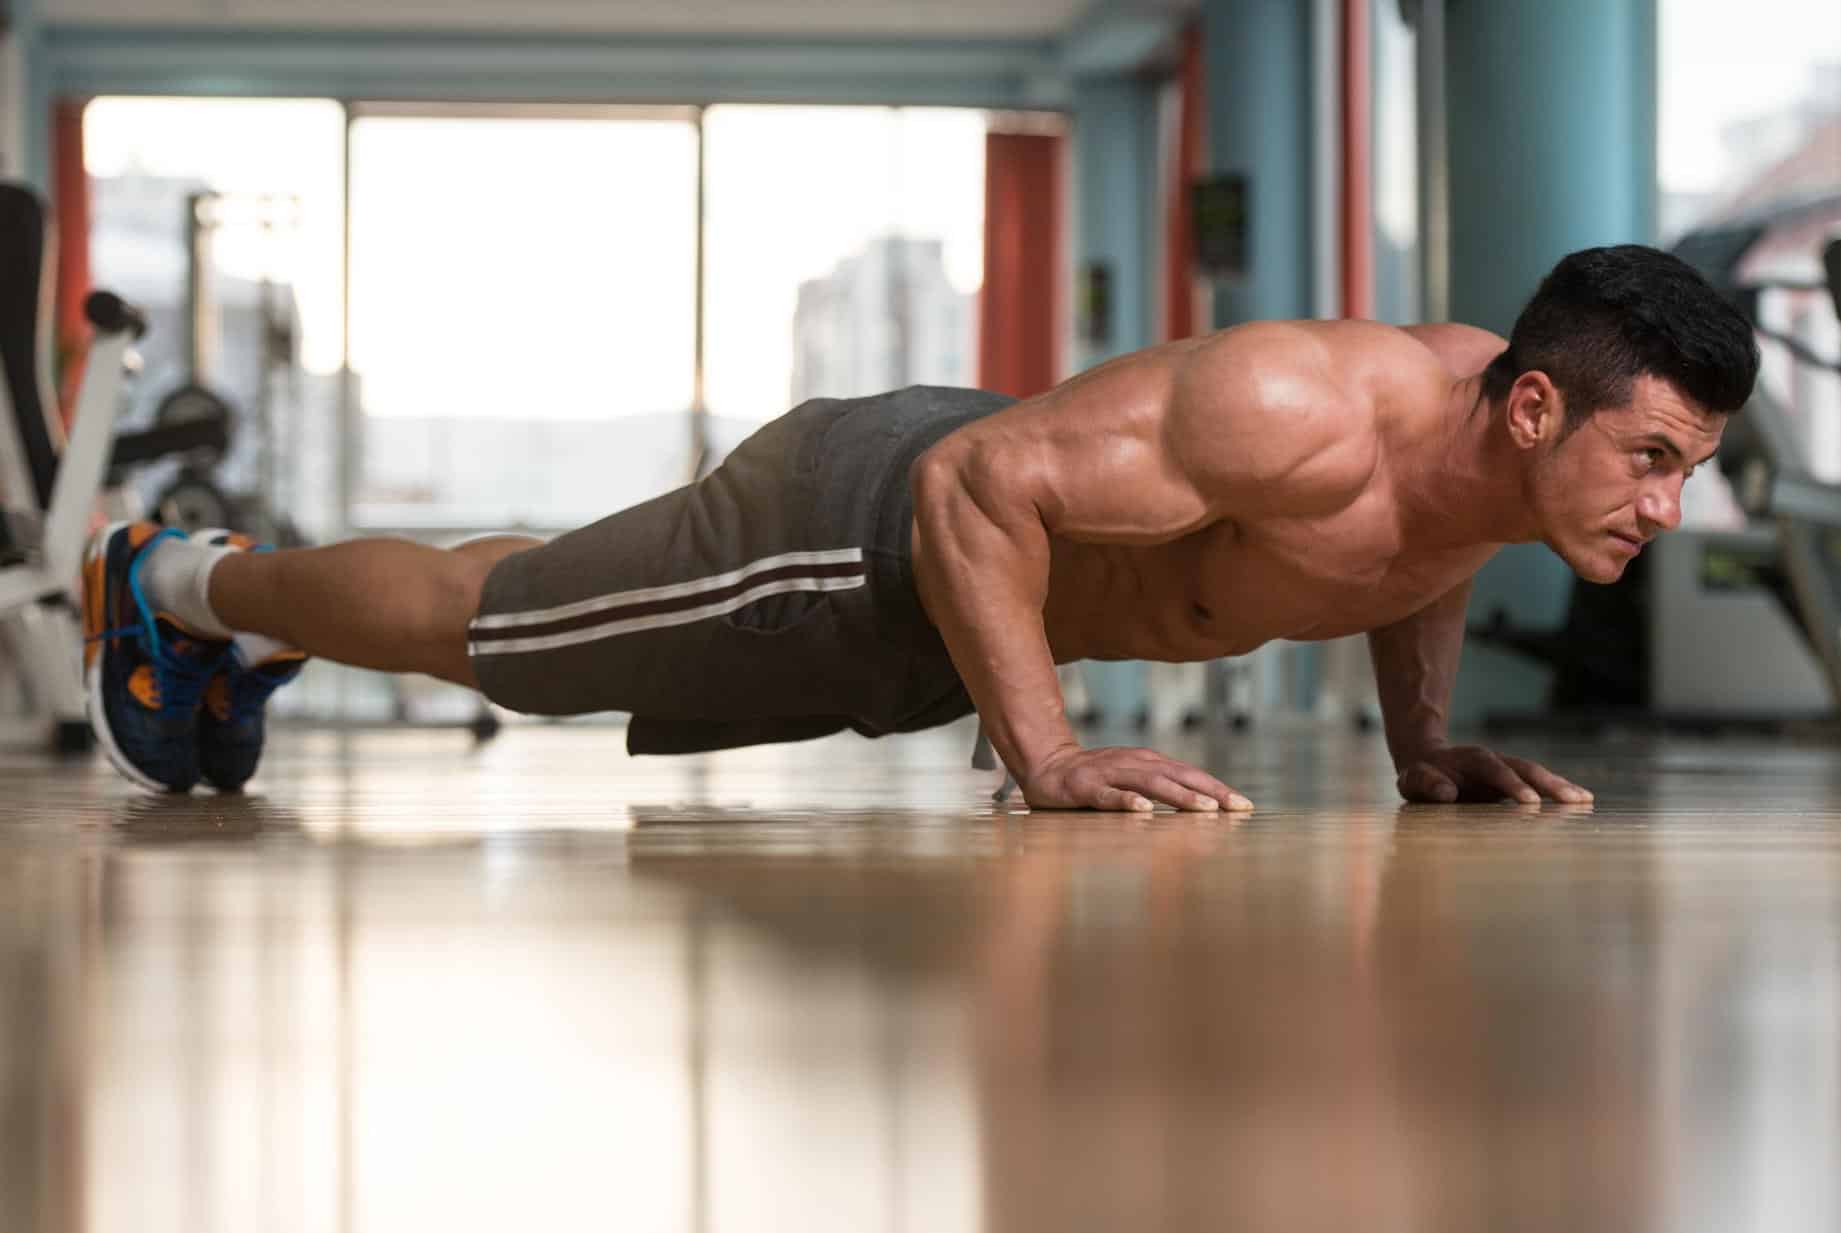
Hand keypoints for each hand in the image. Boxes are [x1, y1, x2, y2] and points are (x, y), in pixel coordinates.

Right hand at [1021, 745, 1252, 811]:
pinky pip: (1108, 796)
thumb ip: (1162, 786)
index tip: (1245, 805)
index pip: (1190, 774)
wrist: (1046, 763)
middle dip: (1210, 791)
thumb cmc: (1095, 777)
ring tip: (1204, 810)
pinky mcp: (1085, 787)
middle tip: (1237, 807)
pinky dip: (1126, 802)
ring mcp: (1109, 774)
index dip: (1218, 788)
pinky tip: (1143, 811)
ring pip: (1149, 784)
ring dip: (1178, 796)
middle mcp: (1133, 763)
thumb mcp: (1133, 777)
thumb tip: (1204, 806)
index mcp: (1148, 762)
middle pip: (1178, 776)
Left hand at [1395, 744, 1592, 804]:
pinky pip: (1539, 786)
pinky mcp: (1514, 783)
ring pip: (1537, 775)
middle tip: (1573, 800)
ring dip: (1561, 787)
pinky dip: (1559, 792)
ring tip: (1586, 800)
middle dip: (1549, 784)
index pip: (1494, 769)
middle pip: (1525, 768)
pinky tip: (1582, 802)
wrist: (1428, 762)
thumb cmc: (1420, 777)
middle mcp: (1495, 761)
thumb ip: (1426, 784)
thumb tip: (1448, 793)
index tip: (1530, 802)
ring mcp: (1507, 771)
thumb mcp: (1413, 780)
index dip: (1512, 784)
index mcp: (1471, 760)